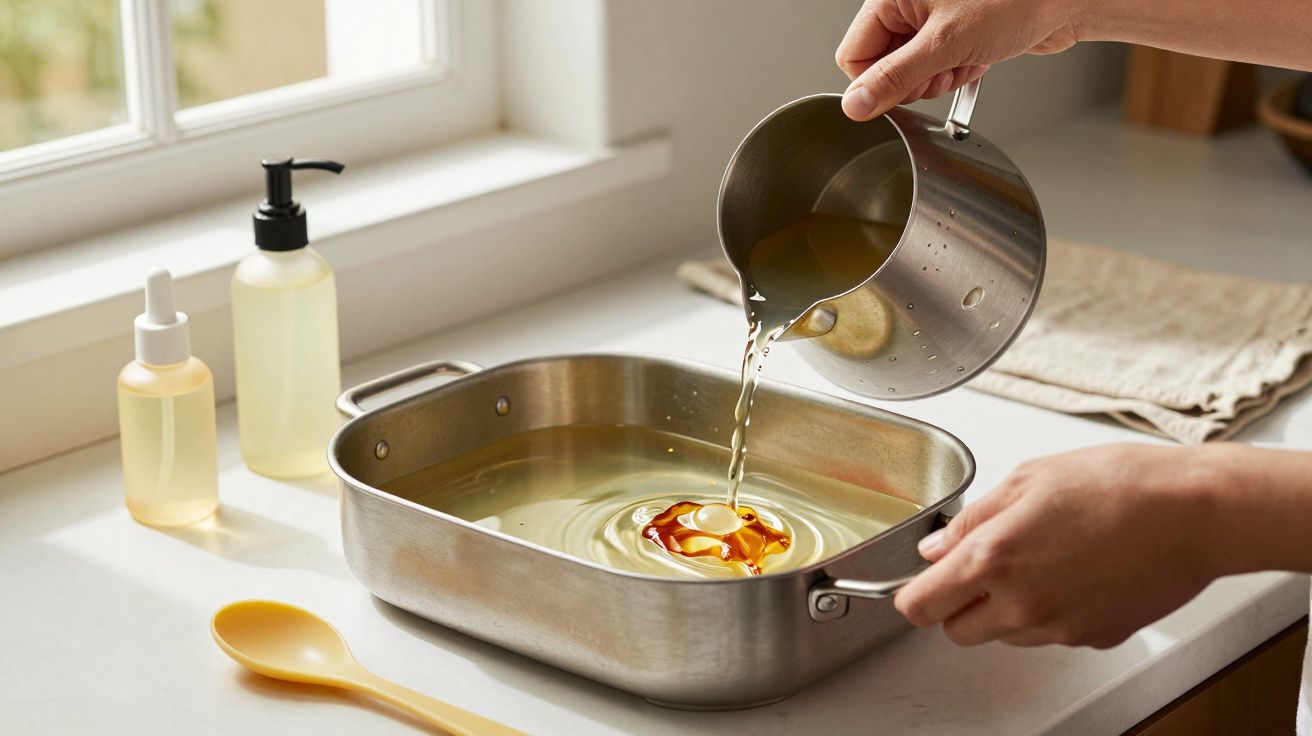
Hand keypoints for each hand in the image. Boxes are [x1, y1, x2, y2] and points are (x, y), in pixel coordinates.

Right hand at [836, 0, 1085, 119]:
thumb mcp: (945, 45)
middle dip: (913, 80)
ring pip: (911, 70)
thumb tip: (856, 104)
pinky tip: (975, 60)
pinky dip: (955, 71)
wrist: (1066, 0)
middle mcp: (908, 4)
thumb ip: (894, 78)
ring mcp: (931, 18)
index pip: (854, 54)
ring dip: (937, 78)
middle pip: (883, 64)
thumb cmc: (1016, 0)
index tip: (901, 92)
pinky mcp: (953, 32)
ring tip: (963, 63)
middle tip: (940, 74)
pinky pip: (936, 66)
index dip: (876, 82)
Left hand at [893, 444, 1229, 648]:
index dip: (912, 594)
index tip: (919, 581)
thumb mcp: (1027, 481)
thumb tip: (936, 547)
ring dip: (1004, 609)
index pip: (920, 607)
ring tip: (1041, 559)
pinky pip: (1051, 634)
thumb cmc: (1119, 484)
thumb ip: (971, 520)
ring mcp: (1059, 629)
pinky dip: (1050, 612)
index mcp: (993, 560)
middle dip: (957, 604)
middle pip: (957, 631)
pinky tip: (1075, 572)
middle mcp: (1021, 605)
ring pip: (1004, 636)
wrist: (1194, 512)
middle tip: (980, 565)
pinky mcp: (1093, 638)